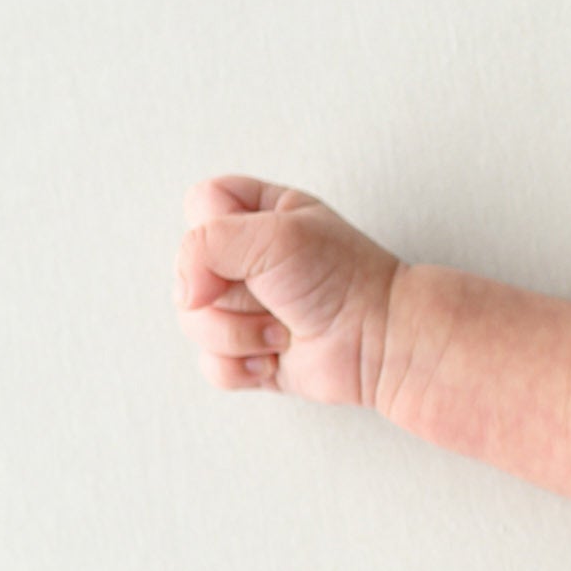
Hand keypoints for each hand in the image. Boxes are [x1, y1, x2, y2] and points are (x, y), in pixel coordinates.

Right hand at [174, 176, 403, 405]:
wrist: (384, 342)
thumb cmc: (344, 280)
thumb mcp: (273, 234)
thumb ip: (204, 243)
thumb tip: (185, 294)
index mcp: (260, 214)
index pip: (200, 204)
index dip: (217, 228)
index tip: (256, 246)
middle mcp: (248, 259)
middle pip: (186, 271)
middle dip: (228, 291)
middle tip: (275, 293)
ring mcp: (246, 308)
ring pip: (193, 322)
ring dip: (240, 333)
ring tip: (283, 328)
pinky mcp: (251, 353)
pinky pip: (211, 364)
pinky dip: (244, 366)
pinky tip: (278, 357)